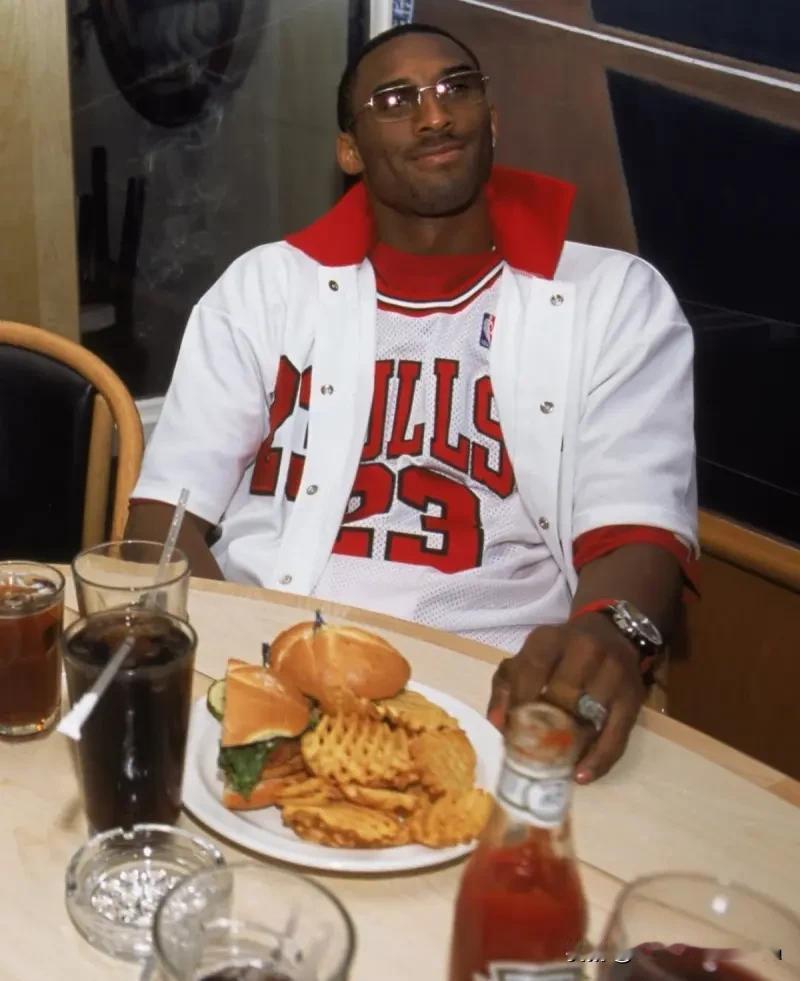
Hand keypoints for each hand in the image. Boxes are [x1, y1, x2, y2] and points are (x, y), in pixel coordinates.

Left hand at [487, 614, 645, 782]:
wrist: (609, 633)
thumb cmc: (558, 652)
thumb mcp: (528, 657)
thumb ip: (506, 687)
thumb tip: (498, 724)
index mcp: (551, 638)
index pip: (532, 669)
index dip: (520, 700)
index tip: (512, 727)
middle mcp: (585, 649)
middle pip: (563, 692)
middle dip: (546, 724)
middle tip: (534, 748)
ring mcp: (613, 671)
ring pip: (591, 715)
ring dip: (572, 743)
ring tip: (556, 762)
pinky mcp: (633, 695)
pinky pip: (617, 734)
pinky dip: (599, 759)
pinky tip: (582, 775)